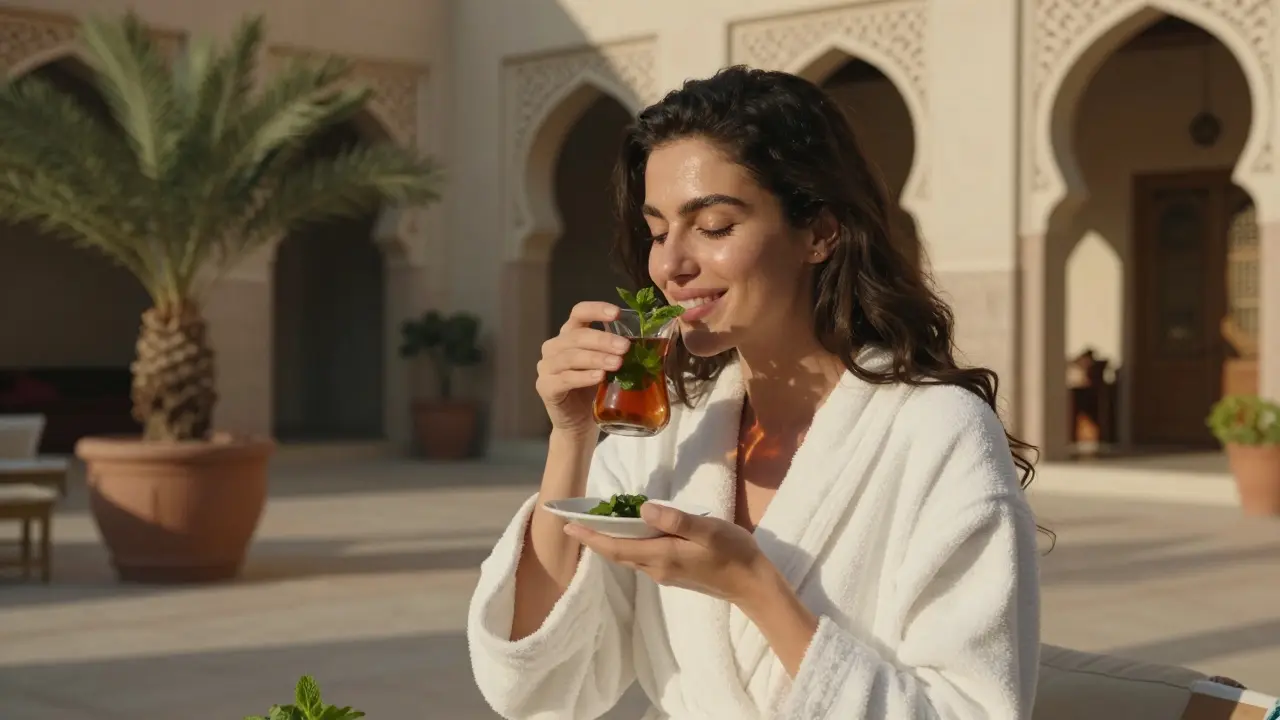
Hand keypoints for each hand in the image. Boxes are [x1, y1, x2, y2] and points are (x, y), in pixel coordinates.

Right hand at [536, 301, 630, 434]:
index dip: (596, 309)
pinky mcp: (545, 387)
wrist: (579, 423)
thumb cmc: (595, 390)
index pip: (579, 313)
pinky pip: (564, 379)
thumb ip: (617, 352)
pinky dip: (583, 377)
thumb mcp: (607, 366)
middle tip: (625, 347)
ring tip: (617, 364)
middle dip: (603, 340)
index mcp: (569, 335)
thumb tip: (647, 341)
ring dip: (596, 358)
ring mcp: (546, 367)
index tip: (617, 313)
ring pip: (570, 356)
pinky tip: (599, 377)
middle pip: (577, 336)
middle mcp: (554, 347)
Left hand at [564, 502, 768, 604]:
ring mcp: (665, 574)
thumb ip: (675, 520)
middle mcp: (657, 569)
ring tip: (598, 523)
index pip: (616, 548)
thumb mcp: (708, 530)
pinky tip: (632, 531)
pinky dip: (629, 544)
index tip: (568, 526)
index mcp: (661, 556)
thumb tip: (644, 509)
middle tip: (574, 522)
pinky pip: (642, 557)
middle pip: (618, 553)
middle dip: (595, 539)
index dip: (591, 537)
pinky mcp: (674, 573)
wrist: (752, 585)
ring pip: (630, 556)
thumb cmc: (733, 553)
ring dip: (611, 542)